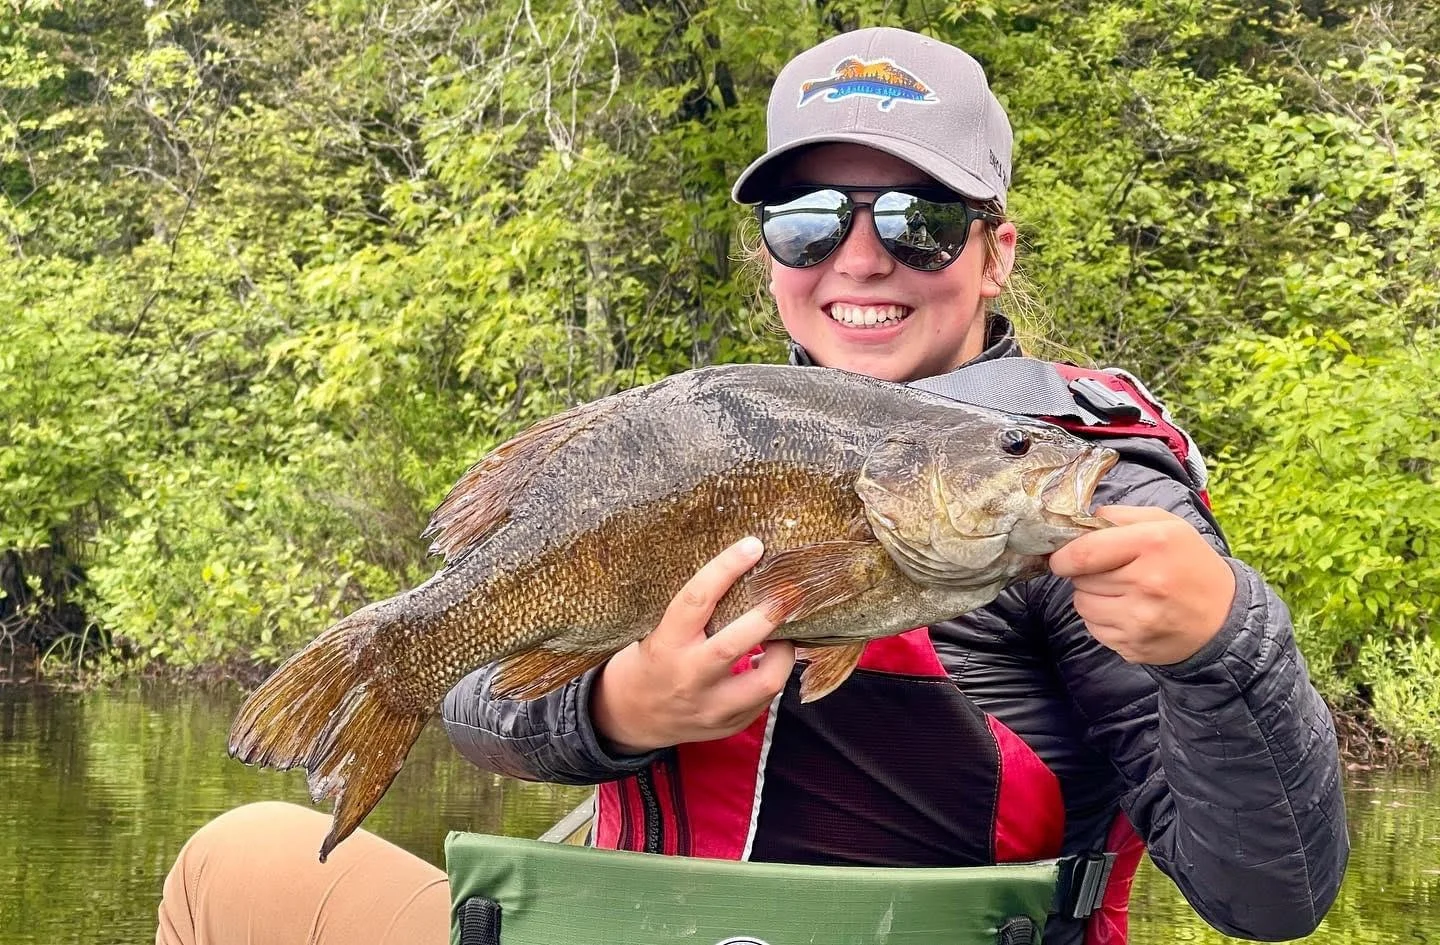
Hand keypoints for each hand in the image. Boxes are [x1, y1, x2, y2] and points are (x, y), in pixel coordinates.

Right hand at [591, 537, 795, 753]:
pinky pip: (765, 699)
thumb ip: (695, 614)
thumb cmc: (650, 661)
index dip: (727, 568)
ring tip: (785, 636)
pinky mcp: (728, 725)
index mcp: (667, 644)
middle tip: (790, 593)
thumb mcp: (659, 632)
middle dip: (770, 614)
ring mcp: (711, 706)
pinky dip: (772, 675)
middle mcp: (689, 677)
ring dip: (785, 653)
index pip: (697, 599)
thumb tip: (742, 572)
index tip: (753, 546)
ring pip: (767, 680)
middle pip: (737, 643)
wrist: (631, 717)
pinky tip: (770, 662)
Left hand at [1048, 505, 1234, 664]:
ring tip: (1122, 592)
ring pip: (1082, 604)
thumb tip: (1077, 522)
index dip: (1064, 556)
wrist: (1225, 619)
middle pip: (1080, 578)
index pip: (1083, 551)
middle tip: (1112, 572)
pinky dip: (1102, 619)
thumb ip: (1119, 516)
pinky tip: (1127, 612)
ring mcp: (1139, 619)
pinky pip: (1094, 628)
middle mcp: (1146, 582)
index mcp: (1153, 543)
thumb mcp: (1167, 525)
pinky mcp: (1133, 645)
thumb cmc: (1190, 565)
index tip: (1061, 558)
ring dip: (1092, 597)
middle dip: (1085, 574)